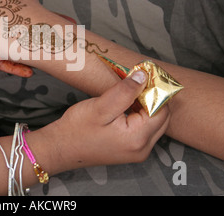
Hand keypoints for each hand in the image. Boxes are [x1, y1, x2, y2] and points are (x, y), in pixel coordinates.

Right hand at [44, 70, 169, 169]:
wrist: (61, 148)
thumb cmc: (77, 129)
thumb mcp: (100, 106)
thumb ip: (125, 92)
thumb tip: (144, 77)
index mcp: (137, 138)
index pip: (161, 108)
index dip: (155, 88)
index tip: (143, 72)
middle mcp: (143, 148)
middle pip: (162, 116)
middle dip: (152, 95)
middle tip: (136, 79)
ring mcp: (138, 151)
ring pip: (155, 121)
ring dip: (146, 103)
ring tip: (129, 90)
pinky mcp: (131, 149)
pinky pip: (145, 128)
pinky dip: (140, 113)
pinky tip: (126, 104)